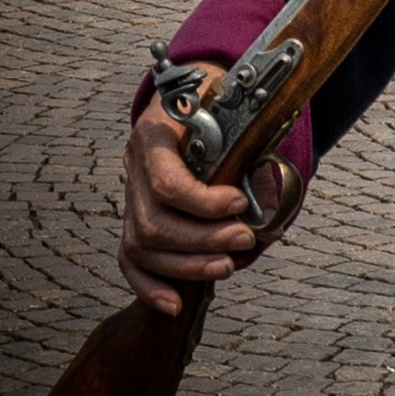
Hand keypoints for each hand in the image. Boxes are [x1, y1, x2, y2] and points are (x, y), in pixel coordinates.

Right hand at [120, 68, 255, 314]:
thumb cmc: (217, 98)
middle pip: (154, 223)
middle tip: (244, 239)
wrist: (192, 92)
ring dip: (187, 265)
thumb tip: (267, 197)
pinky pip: (129, 259)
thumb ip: (245, 144)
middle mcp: (133, 166)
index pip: (166, 183)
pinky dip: (150, 285)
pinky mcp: (131, 218)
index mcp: (154, 132)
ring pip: (142, 246)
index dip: (203, 202)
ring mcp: (128, 194)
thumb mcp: (232, 104)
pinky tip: (174, 303)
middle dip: (202, 240)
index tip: (240, 203)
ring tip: (227, 266)